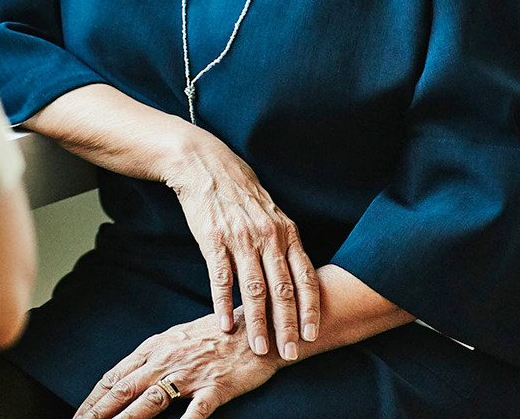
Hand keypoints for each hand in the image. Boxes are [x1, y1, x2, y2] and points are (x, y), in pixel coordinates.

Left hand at [74, 314, 281, 418]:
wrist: (259, 327)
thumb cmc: (217, 335)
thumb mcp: (177, 339)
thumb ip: (152, 358)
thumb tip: (125, 376)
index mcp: (156, 348)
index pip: (117, 376)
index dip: (95, 397)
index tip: (79, 413)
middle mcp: (168, 360)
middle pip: (125, 388)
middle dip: (99, 411)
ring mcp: (191, 374)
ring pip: (152, 400)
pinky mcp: (217, 386)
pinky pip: (197, 410)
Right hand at [164, 133, 320, 359]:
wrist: (207, 167)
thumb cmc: (243, 196)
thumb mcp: (273, 216)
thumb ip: (285, 246)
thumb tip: (298, 281)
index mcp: (287, 233)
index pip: (305, 277)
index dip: (309, 309)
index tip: (311, 335)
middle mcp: (268, 237)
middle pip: (282, 289)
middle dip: (287, 325)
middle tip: (289, 353)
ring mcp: (240, 238)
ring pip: (253, 289)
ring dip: (257, 323)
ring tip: (259, 347)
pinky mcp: (213, 240)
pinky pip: (221, 278)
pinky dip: (223, 304)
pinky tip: (225, 325)